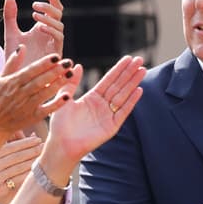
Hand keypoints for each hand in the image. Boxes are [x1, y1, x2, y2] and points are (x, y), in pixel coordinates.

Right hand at [0, 50, 77, 136]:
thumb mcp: (1, 80)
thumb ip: (12, 63)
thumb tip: (22, 47)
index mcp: (13, 82)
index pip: (31, 70)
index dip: (44, 63)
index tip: (56, 56)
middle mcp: (20, 93)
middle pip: (40, 80)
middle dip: (55, 71)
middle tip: (68, 62)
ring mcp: (27, 106)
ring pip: (45, 93)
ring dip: (58, 83)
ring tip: (71, 74)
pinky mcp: (32, 117)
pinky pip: (46, 110)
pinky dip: (56, 104)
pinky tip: (67, 96)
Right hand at [0, 135, 43, 203]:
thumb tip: (9, 138)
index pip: (9, 146)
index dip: (24, 142)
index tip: (36, 139)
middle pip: (16, 156)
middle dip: (32, 149)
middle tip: (43, 145)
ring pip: (18, 167)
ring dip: (32, 160)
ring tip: (42, 155)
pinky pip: (17, 180)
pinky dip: (28, 174)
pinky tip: (36, 170)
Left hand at [4, 0, 64, 66]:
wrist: (16, 75)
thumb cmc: (15, 57)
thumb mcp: (11, 33)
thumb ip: (11, 17)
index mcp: (42, 28)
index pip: (53, 10)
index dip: (53, 0)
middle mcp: (50, 34)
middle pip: (58, 16)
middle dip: (49, 8)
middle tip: (35, 6)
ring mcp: (54, 44)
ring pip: (60, 26)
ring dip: (49, 19)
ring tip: (34, 16)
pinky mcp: (56, 54)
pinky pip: (59, 38)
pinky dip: (51, 31)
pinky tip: (40, 28)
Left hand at [41, 55, 146, 171]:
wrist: (61, 145)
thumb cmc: (60, 125)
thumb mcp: (64, 98)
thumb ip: (71, 82)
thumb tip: (77, 65)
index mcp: (92, 97)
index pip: (109, 80)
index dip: (118, 69)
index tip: (128, 58)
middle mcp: (102, 105)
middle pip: (119, 85)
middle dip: (129, 72)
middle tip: (140, 59)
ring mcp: (108, 115)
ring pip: (123, 95)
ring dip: (133, 83)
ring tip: (143, 70)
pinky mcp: (112, 126)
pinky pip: (123, 112)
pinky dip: (131, 102)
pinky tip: (139, 90)